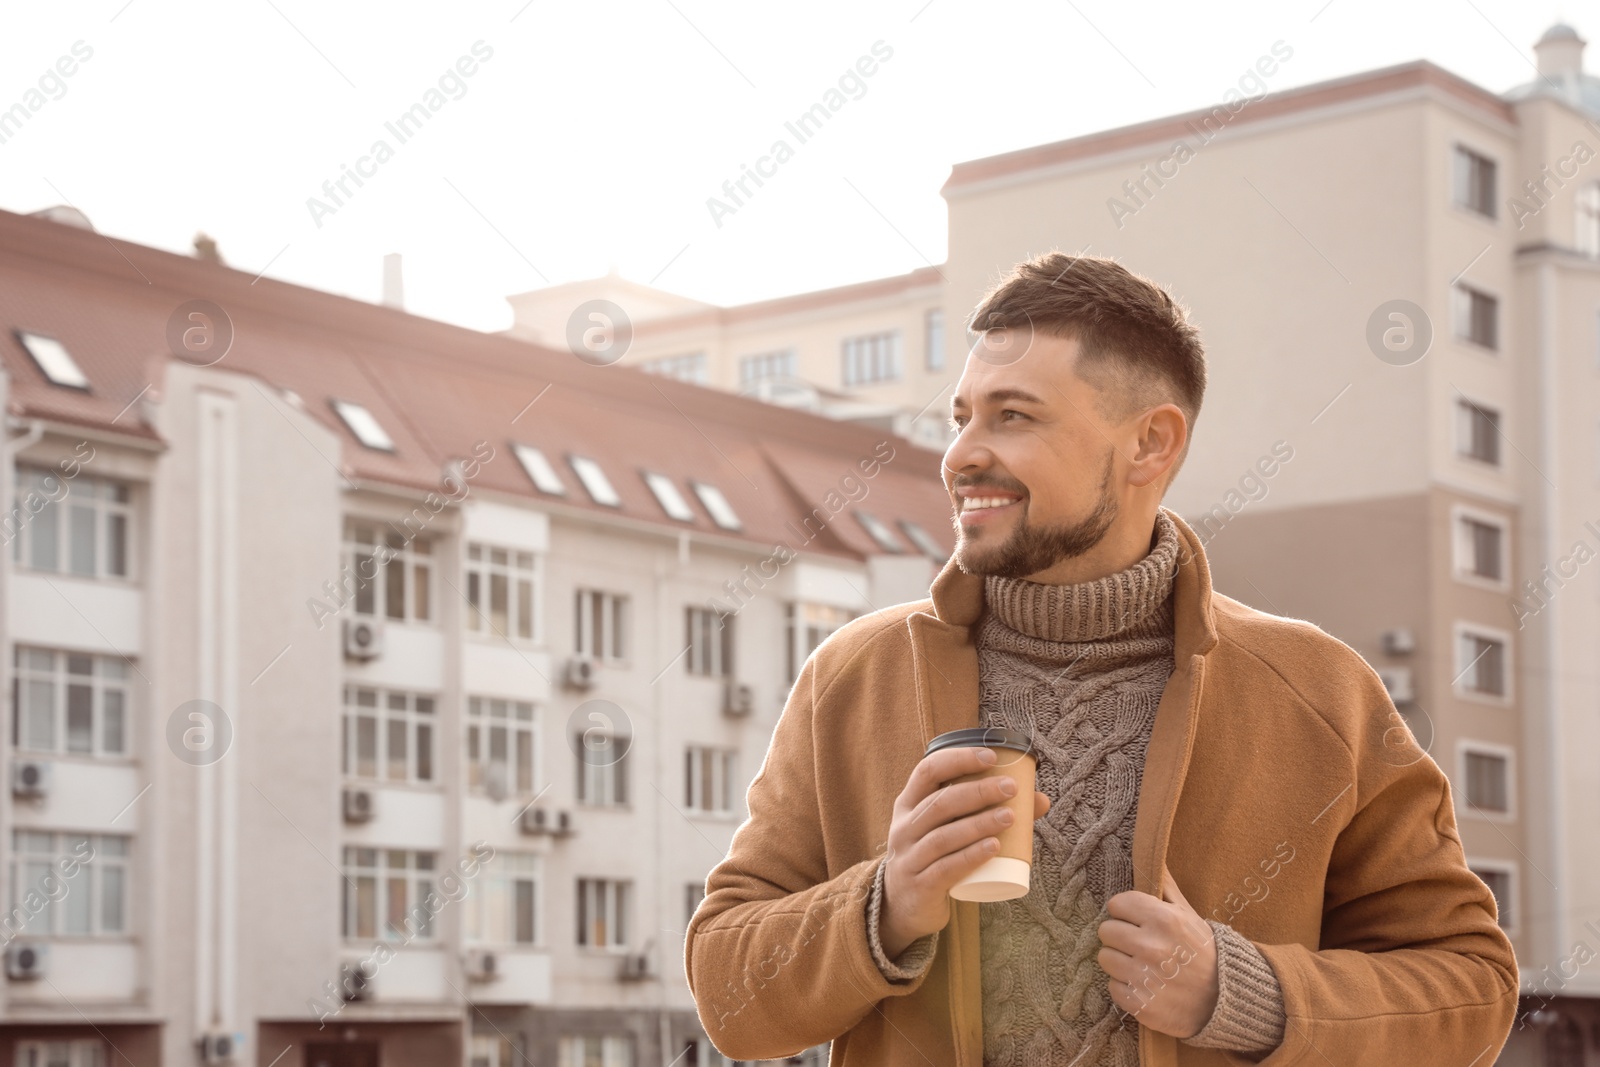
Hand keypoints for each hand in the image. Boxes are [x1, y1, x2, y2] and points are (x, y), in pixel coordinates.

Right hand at [880, 747, 1050, 957]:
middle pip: (940, 803)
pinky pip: (945, 868)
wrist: (905, 907)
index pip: (928, 770)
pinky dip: (971, 856)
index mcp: (909, 804)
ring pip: (943, 836)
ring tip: (1010, 817)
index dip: (958, 759)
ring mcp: (909, 858)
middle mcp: (904, 828)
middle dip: (978, 791)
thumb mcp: (948, 830)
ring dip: (979, 823)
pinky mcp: (920, 886)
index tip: (991, 756)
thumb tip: (1040, 800)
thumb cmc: (934, 857)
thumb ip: (986, 812)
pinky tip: (993, 848)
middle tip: (1011, 789)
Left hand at [1097, 869, 1218, 1037]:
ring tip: (1142, 966)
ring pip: (1105, 958)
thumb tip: (1152, 853)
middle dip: (1120, 937)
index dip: (1125, 912)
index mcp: (1163, 919)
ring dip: (1120, 962)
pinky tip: (1145, 985)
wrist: (1227, 1000)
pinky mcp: (1139, 1003)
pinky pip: (1112, 987)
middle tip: (1139, 945)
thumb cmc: (1204, 952)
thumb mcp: (1190, 914)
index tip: (1137, 921)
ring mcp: (1144, 976)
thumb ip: (1166, 886)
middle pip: (1105, 931)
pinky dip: (1125, 988)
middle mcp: (1151, 946)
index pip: (1116, 904)